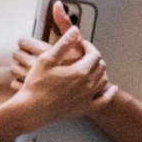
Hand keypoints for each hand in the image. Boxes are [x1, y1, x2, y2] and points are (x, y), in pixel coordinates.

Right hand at [6, 5, 112, 129]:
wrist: (31, 110)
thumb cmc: (35, 86)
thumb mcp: (46, 59)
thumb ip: (63, 44)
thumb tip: (75, 31)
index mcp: (79, 71)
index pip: (94, 54)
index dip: (88, 46)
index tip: (81, 45)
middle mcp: (87, 85)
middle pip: (100, 66)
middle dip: (94, 57)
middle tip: (84, 54)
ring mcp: (87, 98)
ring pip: (104, 80)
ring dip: (100, 71)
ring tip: (91, 67)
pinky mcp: (84, 108)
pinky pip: (103, 100)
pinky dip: (109, 93)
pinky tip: (111, 89)